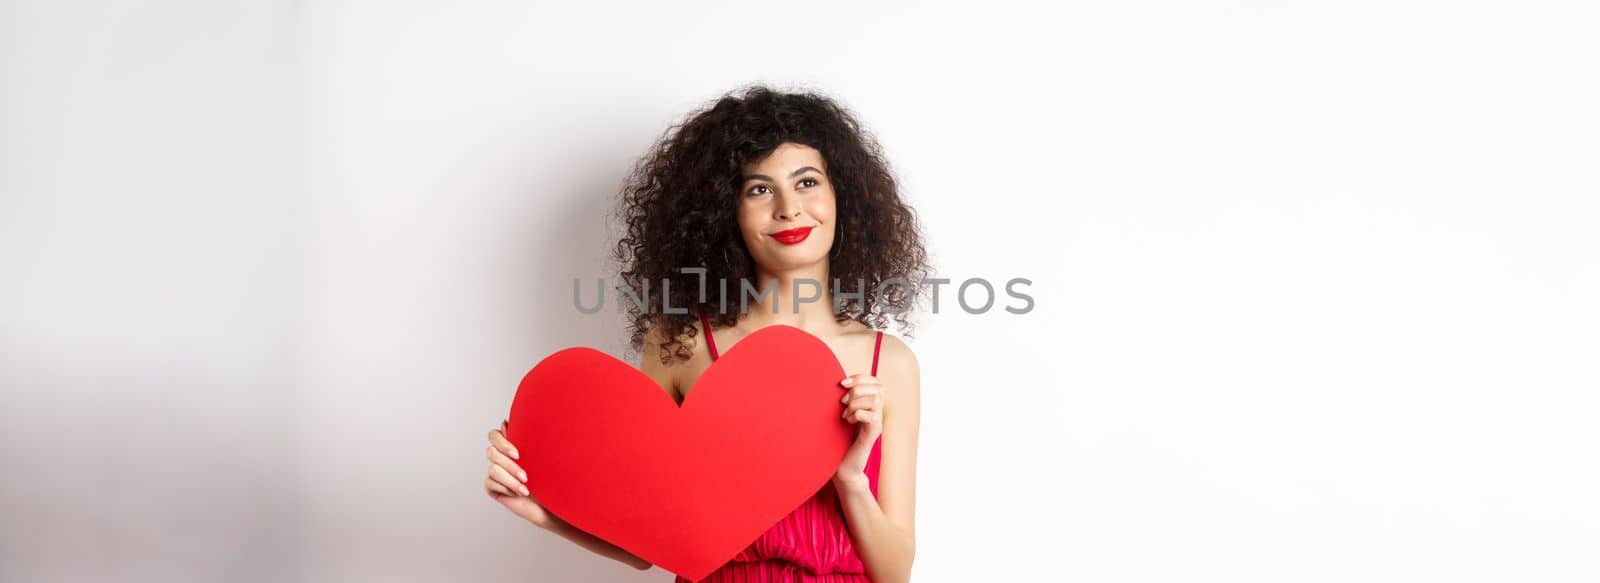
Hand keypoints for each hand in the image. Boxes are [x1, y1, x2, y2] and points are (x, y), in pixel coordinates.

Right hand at [485, 418, 551, 528]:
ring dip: (511, 480)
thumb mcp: (539, 457)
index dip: (502, 442)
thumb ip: (524, 439)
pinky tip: (518, 493)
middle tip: (525, 476)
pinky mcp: (492, 486)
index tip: (518, 454)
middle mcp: (500, 456)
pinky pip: (490, 482)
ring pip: (493, 468)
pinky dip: (506, 488)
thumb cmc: (548, 477)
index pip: (493, 435)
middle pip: (491, 452)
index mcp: (509, 445)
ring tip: (525, 488)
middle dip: (510, 465)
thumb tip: (505, 422)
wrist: (549, 502)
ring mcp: (494, 471)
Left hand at [834, 373, 883, 488]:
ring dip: (855, 403)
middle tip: (842, 403)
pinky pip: (872, 417)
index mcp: (871, 406)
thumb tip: (838, 383)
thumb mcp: (841, 416)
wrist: (843, 467)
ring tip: (845, 414)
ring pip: (875, 401)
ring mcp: (877, 424)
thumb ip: (845, 400)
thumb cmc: (839, 442)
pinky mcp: (873, 435)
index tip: (842, 384)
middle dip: (857, 390)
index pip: (876, 382)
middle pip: (878, 388)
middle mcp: (877, 413)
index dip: (860, 378)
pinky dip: (857, 415)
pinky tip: (848, 422)